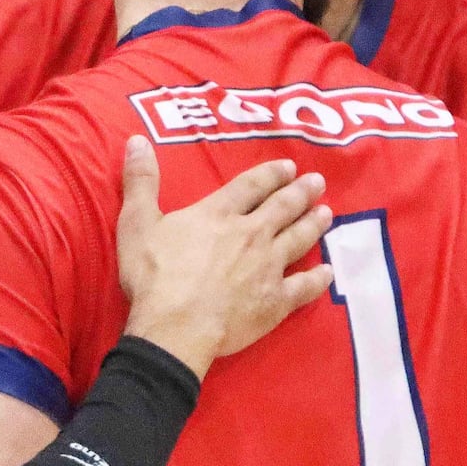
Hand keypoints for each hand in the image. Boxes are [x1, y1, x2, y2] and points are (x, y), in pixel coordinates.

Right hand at [117, 136, 333, 380]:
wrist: (177, 325)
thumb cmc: (154, 275)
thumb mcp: (136, 222)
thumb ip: (140, 181)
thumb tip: (136, 140)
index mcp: (219, 214)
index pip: (250, 186)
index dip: (270, 174)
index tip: (289, 167)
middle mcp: (250, 234)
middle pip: (282, 208)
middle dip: (301, 193)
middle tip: (318, 182)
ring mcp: (267, 267)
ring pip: (298, 239)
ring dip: (313, 225)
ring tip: (328, 213)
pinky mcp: (275, 300)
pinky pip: (303, 287)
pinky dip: (318, 280)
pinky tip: (329, 273)